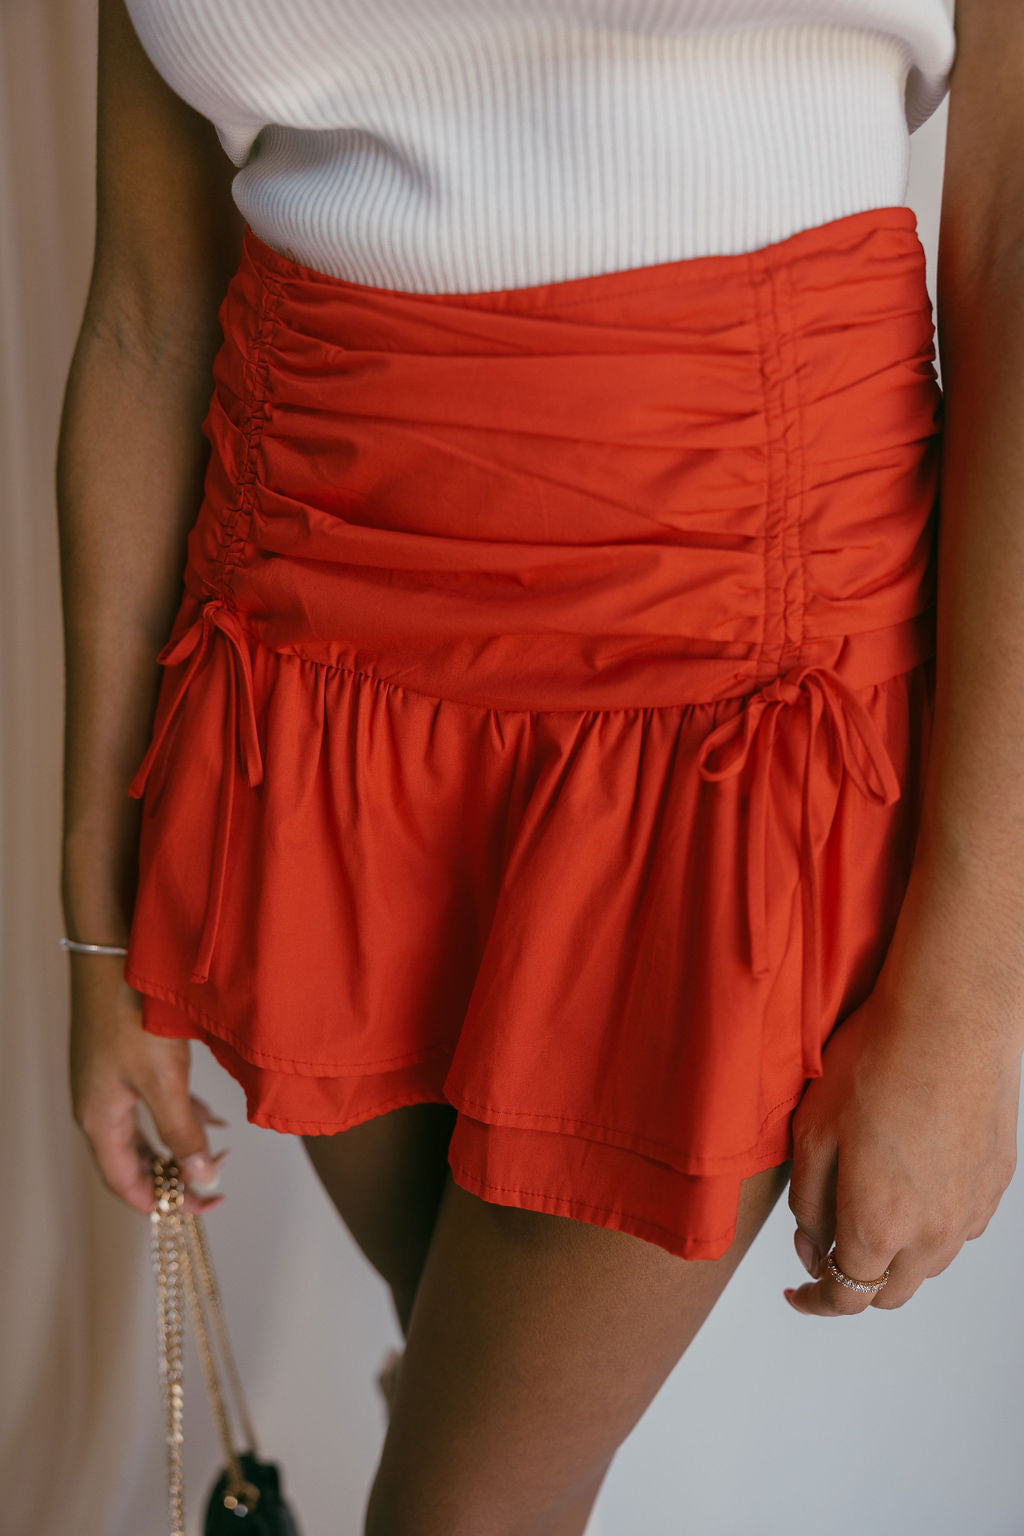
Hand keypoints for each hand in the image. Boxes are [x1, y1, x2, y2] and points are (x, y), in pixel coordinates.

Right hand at [68, 954, 228, 1215]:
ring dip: (178, 1146)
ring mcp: (108, 1084)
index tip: (203, 1204)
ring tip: (216, 1152)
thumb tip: (200, 1180)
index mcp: (100, 1121)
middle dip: (173, 1178)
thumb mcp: (164, 1081)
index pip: (126, 1183)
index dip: (163, 1203)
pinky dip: (178, 1115)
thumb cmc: (133, 1016)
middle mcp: (98, 1108)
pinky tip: (208, 1116)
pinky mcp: (122, 1061)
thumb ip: (182, 1133)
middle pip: (134, 1162)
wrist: (115, 955)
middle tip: (212, 1184)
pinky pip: (149, 1104)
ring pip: (144, 1133)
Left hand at [783, 967, 1019, 1315]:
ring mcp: (971, 1209)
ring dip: (896, 1252)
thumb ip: (808, 1205)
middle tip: (826, 1247)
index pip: (846, 1297)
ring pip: (929, 1262)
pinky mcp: (996, 1182)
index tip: (799, 1292)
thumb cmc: (878, 1064)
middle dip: (854, 1282)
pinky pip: (960, 1224)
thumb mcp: (813, 1133)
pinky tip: (910, 1178)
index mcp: (880, 1225)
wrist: (950, 1019)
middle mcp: (934, 1232)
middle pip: (891, 1292)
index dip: (815, 1301)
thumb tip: (812, 1247)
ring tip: (868, 1204)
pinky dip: (931, 1221)